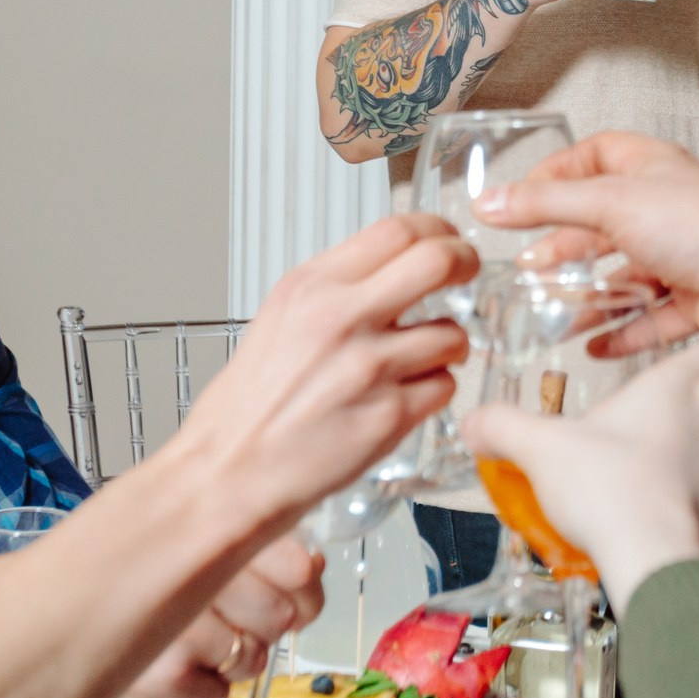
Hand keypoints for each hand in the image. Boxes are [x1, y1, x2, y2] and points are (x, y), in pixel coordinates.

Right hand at [113, 536, 325, 697]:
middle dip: (261, 625)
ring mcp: (177, 627)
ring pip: (251, 660)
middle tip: (229, 616)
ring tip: (191, 638)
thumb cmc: (138, 569)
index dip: (303, 587)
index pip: (297, 568)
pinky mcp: (160, 678)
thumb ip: (264, 548)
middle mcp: (193, 571)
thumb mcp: (199, 541)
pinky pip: (218, 694)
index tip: (293, 589)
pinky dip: (200, 688)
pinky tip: (169, 661)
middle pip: (278, 619)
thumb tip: (310, 565)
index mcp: (209, 528)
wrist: (57, 604)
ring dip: (230, 658)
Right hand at [165, 214, 474, 531]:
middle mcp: (342, 319)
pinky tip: (407, 396)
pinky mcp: (389, 415)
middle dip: (466, 262)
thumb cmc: (251, 403)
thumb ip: (337, 287)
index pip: (397, 230)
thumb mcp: (282, 317)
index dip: (438, 229)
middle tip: (468, 272)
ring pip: (453, 333)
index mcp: (312, 286)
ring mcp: (369, 367)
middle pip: (438, 261)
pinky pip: (444, 386)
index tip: (448, 239)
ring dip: (450, 343)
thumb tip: (394, 264)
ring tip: (426, 356)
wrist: (229, 468)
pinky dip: (434, 390)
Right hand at [460, 334, 698, 614]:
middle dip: (688, 430)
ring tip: (658, 501)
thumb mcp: (542, 451)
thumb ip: (505, 427)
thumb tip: (473, 424)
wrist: (659, 569)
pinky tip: (677, 535)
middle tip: (643, 455)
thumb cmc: (608, 492)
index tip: (692, 375)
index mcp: (687, 385)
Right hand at [477, 132, 698, 328]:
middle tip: (526, 267)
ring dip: (586, 295)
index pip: (595, 156)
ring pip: (623, 275)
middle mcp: (663, 208)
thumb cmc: (692, 223)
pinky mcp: (693, 299)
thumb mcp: (607, 202)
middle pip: (602, 222)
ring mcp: (679, 253)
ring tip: (551, 315)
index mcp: (648, 168)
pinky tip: (592, 346)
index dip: (557, 172)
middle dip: (563, 246)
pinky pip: (649, 317)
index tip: (522, 197)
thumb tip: (486, 202)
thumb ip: (544, 205)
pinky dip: (621, 331)